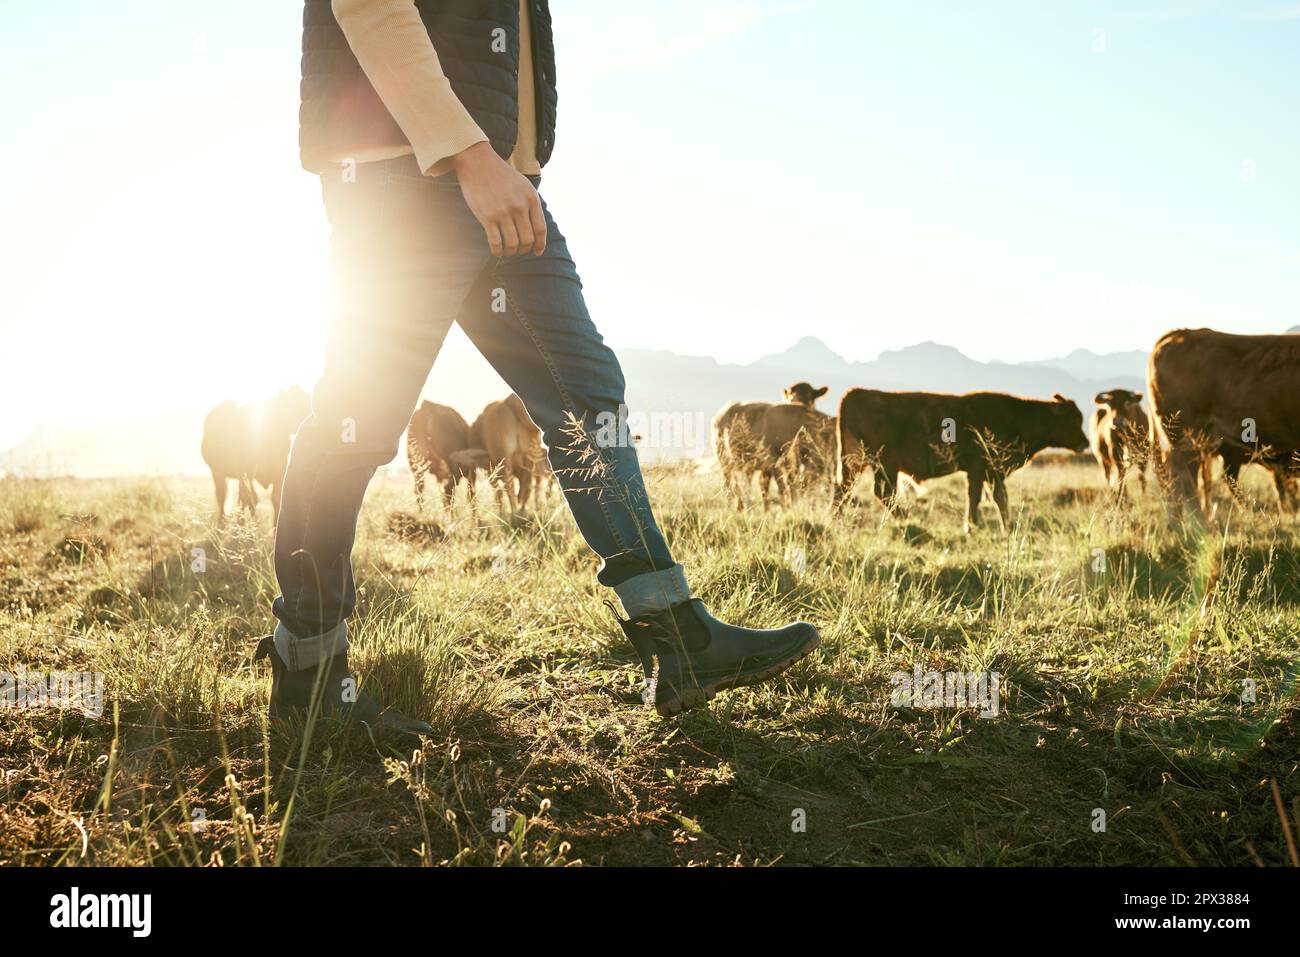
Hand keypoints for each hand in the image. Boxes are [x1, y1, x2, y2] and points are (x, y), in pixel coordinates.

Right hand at [451, 141, 546, 256]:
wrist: (478, 163)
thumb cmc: (500, 175)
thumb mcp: (523, 185)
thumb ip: (531, 204)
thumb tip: (536, 228)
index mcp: (531, 198)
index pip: (540, 229)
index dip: (540, 244)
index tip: (537, 252)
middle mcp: (519, 206)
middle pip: (528, 239)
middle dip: (525, 249)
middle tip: (519, 250)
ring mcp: (503, 212)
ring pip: (513, 244)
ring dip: (511, 252)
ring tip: (508, 252)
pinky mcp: (487, 217)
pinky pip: (496, 243)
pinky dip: (498, 252)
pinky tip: (497, 252)